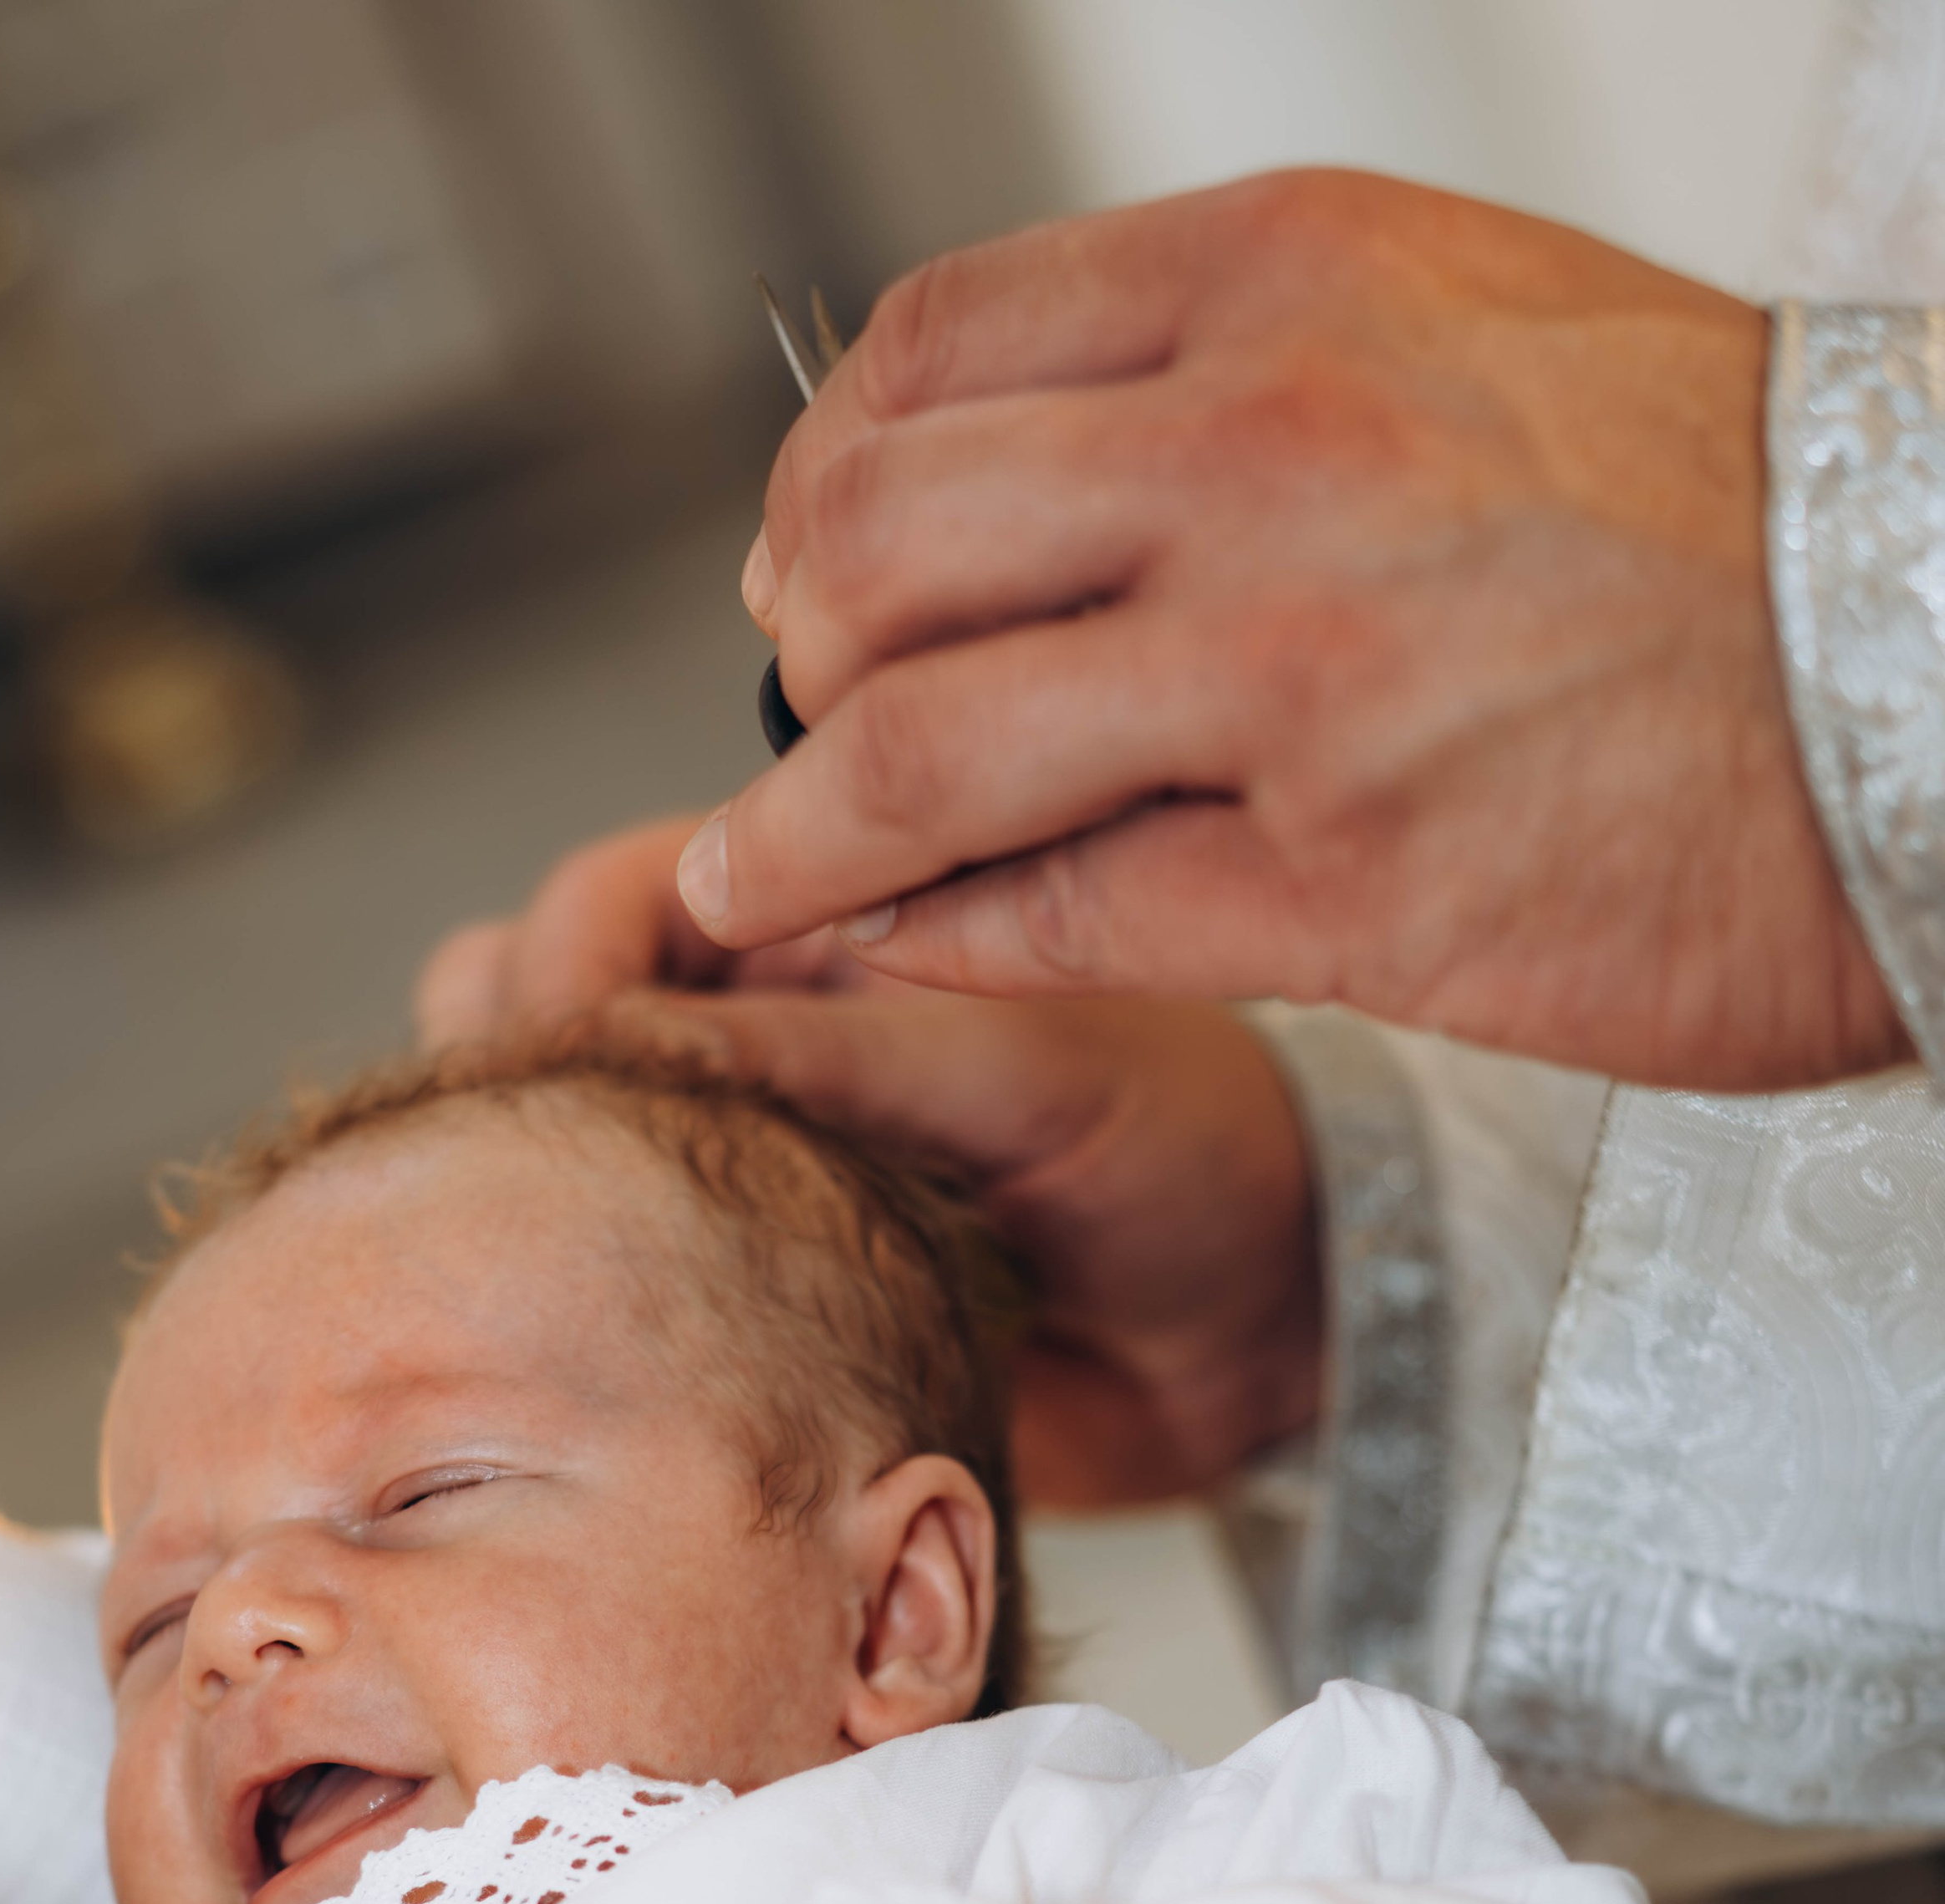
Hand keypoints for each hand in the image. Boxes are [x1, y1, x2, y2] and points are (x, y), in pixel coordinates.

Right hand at [418, 823, 1322, 1505]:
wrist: (1277, 1339)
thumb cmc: (1203, 1163)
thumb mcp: (1038, 1072)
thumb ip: (845, 1047)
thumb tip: (625, 1043)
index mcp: (837, 912)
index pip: (620, 896)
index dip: (566, 969)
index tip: (565, 1061)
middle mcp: (763, 1020)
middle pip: (534, 998)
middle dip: (516, 1060)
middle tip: (549, 1156)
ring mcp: (744, 1149)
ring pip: (550, 1124)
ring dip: (525, 1162)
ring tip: (578, 1235)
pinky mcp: (745, 1279)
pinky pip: (608, 1262)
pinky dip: (571, 1275)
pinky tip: (607, 1322)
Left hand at [673, 172, 1904, 1089]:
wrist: (1944, 670)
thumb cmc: (1733, 522)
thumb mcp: (1476, 337)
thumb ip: (1251, 379)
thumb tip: (1048, 468)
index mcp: (1290, 282)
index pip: (933, 347)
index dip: (823, 471)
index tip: (808, 562)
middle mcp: (1267, 451)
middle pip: (880, 544)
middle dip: (791, 655)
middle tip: (795, 725)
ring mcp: (1294, 677)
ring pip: (923, 747)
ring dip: (793, 833)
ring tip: (743, 881)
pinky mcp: (1344, 888)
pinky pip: (1045, 918)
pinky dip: (915, 943)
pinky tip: (864, 956)